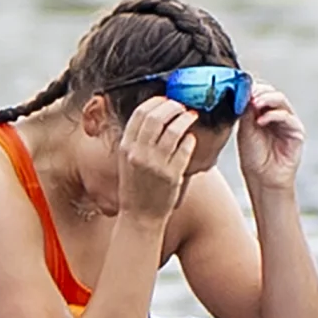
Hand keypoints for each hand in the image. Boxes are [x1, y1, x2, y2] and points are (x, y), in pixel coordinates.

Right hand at [114, 95, 202, 223]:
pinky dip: (190, 139)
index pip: (140, 113)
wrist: (140, 217)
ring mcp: (156, 164)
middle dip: (173, 106)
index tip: (165, 99)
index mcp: (125, 147)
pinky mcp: (172, 175)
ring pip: (174, 130)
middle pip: (157, 117)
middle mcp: (138, 153)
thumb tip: (156, 115)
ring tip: (191, 116)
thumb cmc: (135, 188)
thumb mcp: (127, 160)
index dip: (156, 102)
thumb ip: (137, 140)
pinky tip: (191, 139)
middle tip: (181, 105)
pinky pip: (185, 148)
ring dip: (185, 118)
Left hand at [235, 85, 306, 195]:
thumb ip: (246, 111)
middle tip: (249, 95)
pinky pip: (287, 117)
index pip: (261, 92)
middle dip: (259, 92)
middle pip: (272, 92)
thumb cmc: (253, 156)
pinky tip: (261, 121)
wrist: (262, 178)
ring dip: (267, 99)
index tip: (240, 89)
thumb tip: (245, 91)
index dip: (252, 88)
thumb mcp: (245, 129)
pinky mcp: (297, 131)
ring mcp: (288, 122)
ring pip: (281, 100)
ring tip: (255, 104)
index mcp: (264, 112)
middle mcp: (278, 114)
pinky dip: (274, 115)